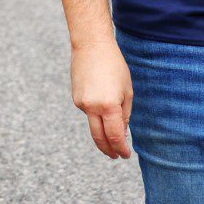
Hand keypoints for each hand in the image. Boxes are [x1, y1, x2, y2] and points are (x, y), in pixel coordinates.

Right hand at [71, 38, 133, 158]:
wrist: (91, 47)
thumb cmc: (114, 66)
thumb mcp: (127, 91)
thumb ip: (125, 115)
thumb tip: (121, 133)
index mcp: (108, 106)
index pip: (115, 136)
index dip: (121, 148)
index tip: (125, 155)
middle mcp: (92, 107)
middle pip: (99, 137)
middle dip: (108, 149)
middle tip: (116, 156)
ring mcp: (81, 103)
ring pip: (93, 125)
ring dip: (103, 132)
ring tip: (114, 134)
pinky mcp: (76, 98)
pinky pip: (89, 113)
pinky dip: (97, 116)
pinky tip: (103, 105)